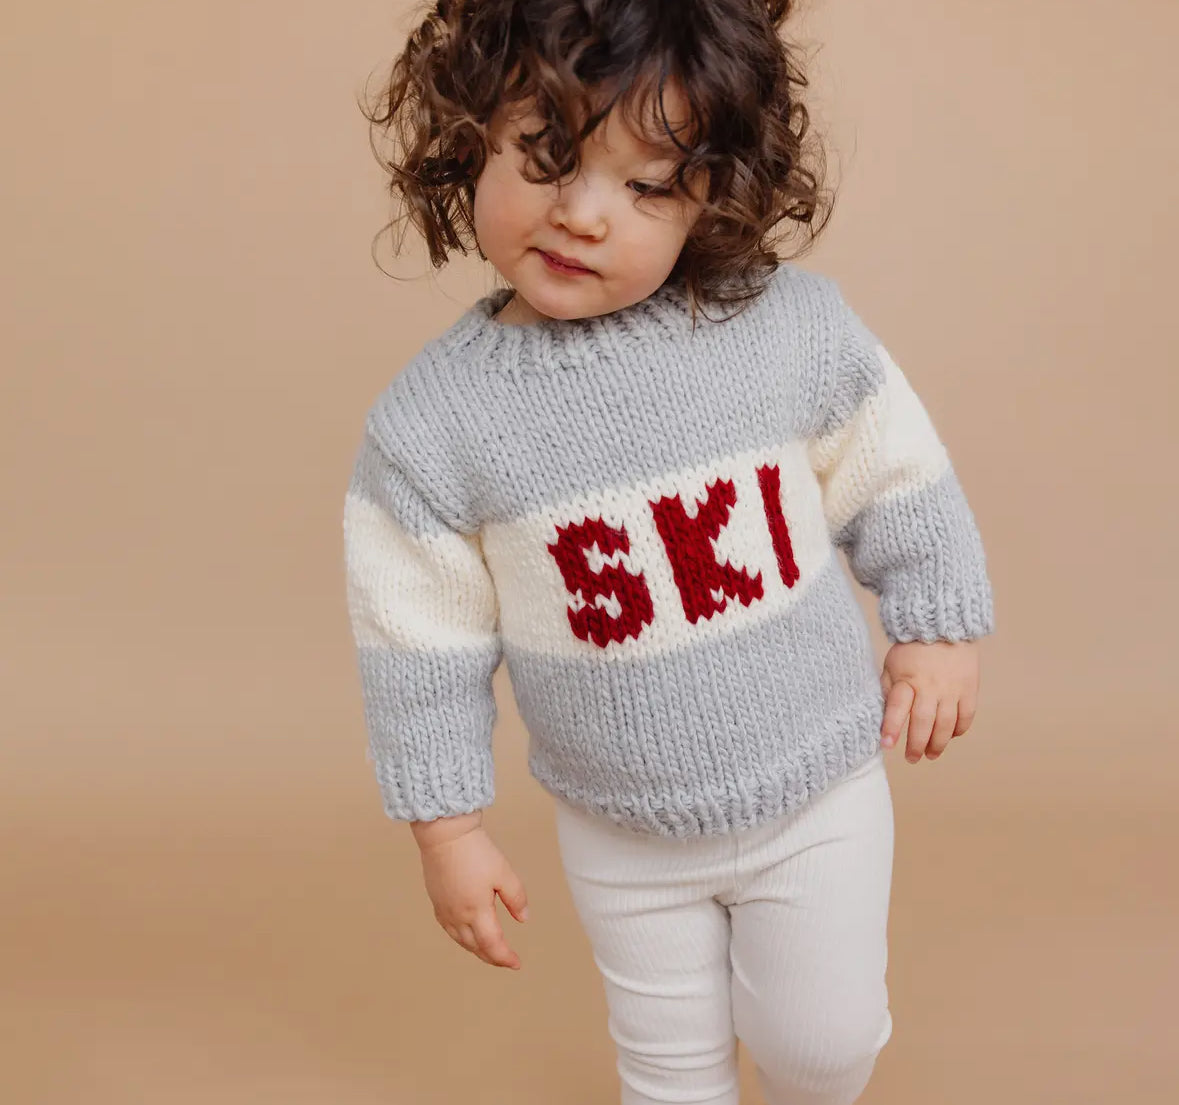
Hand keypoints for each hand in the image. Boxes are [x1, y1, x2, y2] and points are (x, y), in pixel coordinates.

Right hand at [418, 824, 529, 969]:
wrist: (445, 834)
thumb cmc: (475, 850)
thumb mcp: (504, 873)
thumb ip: (516, 898)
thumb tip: (523, 918)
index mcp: (476, 911)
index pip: (492, 945)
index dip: (505, 957)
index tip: (517, 963)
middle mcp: (458, 916)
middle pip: (476, 947)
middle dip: (492, 957)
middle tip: (506, 960)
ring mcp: (445, 910)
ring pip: (461, 941)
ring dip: (476, 949)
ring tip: (490, 951)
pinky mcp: (436, 902)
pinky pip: (449, 930)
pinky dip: (461, 938)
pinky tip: (467, 934)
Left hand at [879, 639, 980, 762]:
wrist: (943, 627)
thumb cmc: (911, 649)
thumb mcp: (891, 665)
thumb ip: (888, 689)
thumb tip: (884, 715)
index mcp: (907, 680)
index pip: (897, 708)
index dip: (891, 728)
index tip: (886, 745)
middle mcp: (930, 687)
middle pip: (923, 723)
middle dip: (916, 745)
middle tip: (911, 758)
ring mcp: (952, 689)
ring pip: (946, 725)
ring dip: (938, 744)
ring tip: (930, 754)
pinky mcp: (969, 689)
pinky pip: (966, 716)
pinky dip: (958, 730)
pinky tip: (950, 736)